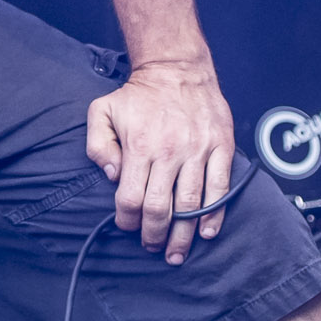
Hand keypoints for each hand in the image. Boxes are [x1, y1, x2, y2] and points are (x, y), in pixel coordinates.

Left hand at [86, 57, 235, 262]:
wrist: (177, 68)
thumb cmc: (139, 94)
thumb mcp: (102, 111)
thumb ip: (98, 146)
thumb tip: (112, 177)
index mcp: (140, 146)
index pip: (131, 199)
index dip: (127, 221)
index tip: (127, 227)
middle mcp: (170, 151)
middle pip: (160, 209)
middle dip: (153, 236)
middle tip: (152, 247)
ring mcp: (198, 150)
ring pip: (191, 205)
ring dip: (183, 235)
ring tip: (176, 252)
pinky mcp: (221, 147)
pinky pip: (220, 188)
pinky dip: (214, 215)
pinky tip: (206, 231)